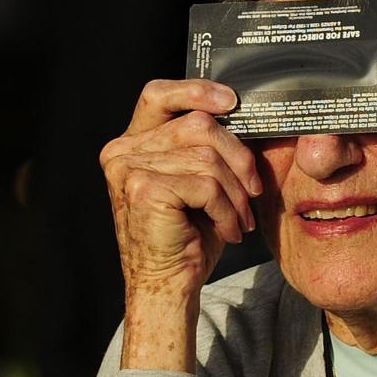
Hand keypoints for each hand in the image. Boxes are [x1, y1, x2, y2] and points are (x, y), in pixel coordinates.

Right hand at [100, 79, 262, 302]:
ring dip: (236, 193)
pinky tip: (229, 231)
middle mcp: (122, 151)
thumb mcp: (198, 183)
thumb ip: (206, 148)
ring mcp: (128, 168)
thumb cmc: (188, 238)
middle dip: (238, 158)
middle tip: (253, 192)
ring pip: (207, 157)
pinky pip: (206, 185)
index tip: (232, 101)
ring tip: (240, 219)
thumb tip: (241, 115)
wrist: (167, 286)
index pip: (158, 95)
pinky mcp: (144, 189)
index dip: (196, 90)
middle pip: (197, 125)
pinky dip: (227, 210)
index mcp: (132, 143)